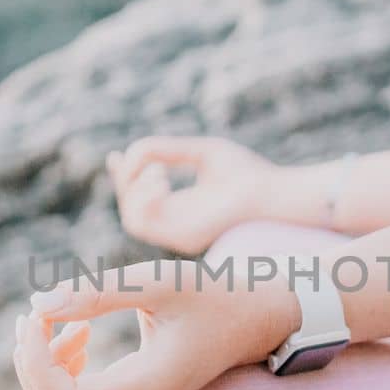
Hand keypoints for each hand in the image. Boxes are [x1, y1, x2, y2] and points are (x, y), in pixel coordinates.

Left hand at [12, 263, 299, 389]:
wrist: (253, 320)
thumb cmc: (211, 295)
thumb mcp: (157, 282)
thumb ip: (97, 292)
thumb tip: (39, 303)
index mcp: (146, 388)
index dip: (34, 360)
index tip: (35, 314)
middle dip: (32, 362)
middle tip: (37, 313)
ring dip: (44, 365)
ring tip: (58, 318)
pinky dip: (61, 369)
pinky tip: (78, 333)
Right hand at [108, 136, 276, 253]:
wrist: (273, 193)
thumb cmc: (247, 173)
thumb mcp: (201, 152)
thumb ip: (167, 150)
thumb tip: (137, 152)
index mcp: (184, 208)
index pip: (142, 198)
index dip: (124, 178)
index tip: (116, 156)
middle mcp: (178, 225)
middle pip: (132, 208)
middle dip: (127, 180)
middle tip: (150, 161)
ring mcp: (179, 236)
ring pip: (132, 219)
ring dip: (135, 189)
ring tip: (159, 171)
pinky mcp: (182, 239)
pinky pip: (141, 223)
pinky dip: (142, 197)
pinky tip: (161, 179)